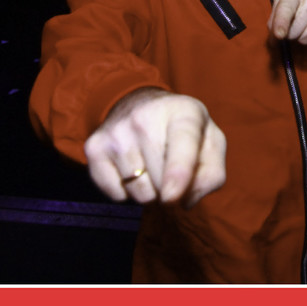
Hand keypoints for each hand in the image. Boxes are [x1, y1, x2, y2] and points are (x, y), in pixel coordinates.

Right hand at [84, 88, 226, 206]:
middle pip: (161, 182)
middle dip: (171, 189)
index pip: (181, 146)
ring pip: (139, 192)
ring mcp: (117, 131)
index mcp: (184, 112)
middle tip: (170, 168)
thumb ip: (212, 174)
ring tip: (152, 167)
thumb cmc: (183, 131)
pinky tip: (132, 169)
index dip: (177, 174)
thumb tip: (186, 200)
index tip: (172, 196)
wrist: (140, 105)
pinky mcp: (94, 147)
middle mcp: (145, 117)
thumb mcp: (210, 143)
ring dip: (150, 192)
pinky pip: (115, 194)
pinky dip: (127, 193)